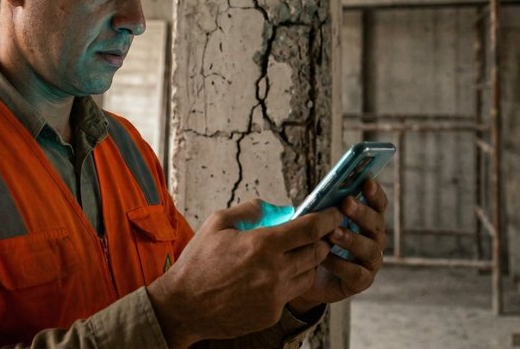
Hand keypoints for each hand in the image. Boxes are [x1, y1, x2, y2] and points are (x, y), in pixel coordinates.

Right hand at [146, 199, 342, 348]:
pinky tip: (274, 274)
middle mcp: (273, 272)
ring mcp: (274, 296)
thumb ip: (250, 210)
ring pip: (309, 274)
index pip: (310, 229)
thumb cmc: (197, 263)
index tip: (336, 213)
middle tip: (317, 233)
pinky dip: (290, 280)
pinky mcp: (271, 313)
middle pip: (316, 252)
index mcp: (261, 245)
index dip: (328, 219)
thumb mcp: (217, 224)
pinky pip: (292, 292)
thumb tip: (275, 206)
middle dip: (322, 240)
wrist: (183, 306)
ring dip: (308, 261)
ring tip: (295, 253)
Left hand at [289, 179, 388, 311]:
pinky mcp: (362, 281)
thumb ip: (322, 209)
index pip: (377, 204)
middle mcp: (374, 239)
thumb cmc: (313, 241)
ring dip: (351, 239)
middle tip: (346, 203)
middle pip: (376, 224)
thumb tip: (321, 192)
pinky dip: (341, 264)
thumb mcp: (316, 221)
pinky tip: (325, 257)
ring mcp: (370, 261)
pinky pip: (356, 272)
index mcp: (367, 220)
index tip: (366, 181)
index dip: (375, 193)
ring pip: (369, 249)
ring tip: (333, 233)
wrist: (304, 275)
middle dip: (362, 212)